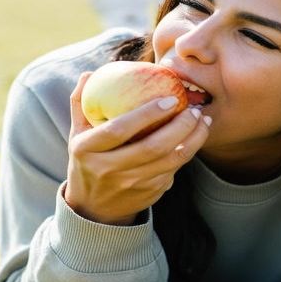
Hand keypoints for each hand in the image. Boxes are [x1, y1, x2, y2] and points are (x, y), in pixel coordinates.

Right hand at [65, 72, 210, 224]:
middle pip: (151, 148)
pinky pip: (172, 172)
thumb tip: (90, 74)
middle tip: (194, 109)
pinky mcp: (147, 195)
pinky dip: (187, 154)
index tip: (171, 99)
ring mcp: (129, 185)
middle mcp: (108, 170)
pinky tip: (196, 138)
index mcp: (87, 150)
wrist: (93, 207)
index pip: (119, 129)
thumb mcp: (77, 133)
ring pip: (169, 162)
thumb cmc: (87, 159)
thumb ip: (81, 102)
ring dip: (192, 140)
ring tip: (203, 121)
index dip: (146, 114)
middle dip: (179, 126)